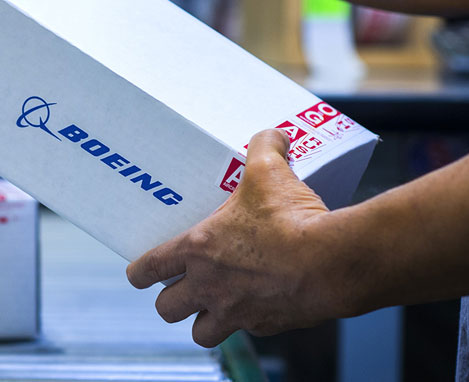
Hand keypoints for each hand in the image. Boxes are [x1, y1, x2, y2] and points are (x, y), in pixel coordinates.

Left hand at [126, 129, 344, 347]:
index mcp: (197, 250)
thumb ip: (264, 147)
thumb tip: (273, 135)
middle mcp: (209, 286)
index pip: (148, 268)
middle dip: (170, 300)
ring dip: (202, 322)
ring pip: (200, 333)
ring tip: (212, 306)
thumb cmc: (291, 220)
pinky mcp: (265, 327)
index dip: (138, 272)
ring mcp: (235, 311)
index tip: (137, 273)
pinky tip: (257, 302)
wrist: (331, 264)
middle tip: (180, 287)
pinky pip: (245, 331)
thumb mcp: (270, 172)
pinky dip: (246, 321)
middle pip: (167, 309)